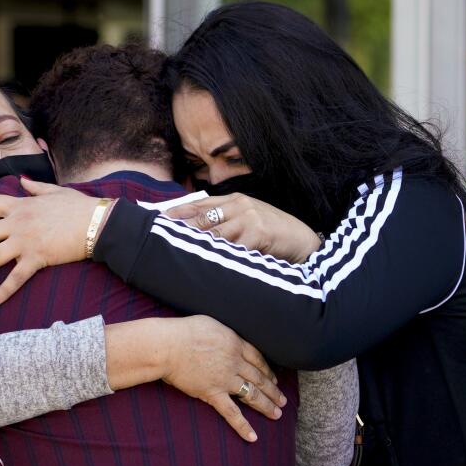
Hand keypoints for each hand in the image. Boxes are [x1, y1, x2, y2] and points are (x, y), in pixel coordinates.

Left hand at [0, 178, 102, 305]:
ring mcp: (25, 241)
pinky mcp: (38, 258)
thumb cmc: (79, 207)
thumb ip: (35, 187)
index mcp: (20, 205)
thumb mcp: (55, 191)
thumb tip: (22, 180)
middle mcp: (17, 223)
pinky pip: (16, 277)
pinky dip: (3, 291)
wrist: (97, 222)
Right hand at [158, 315, 285, 442]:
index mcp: (235, 344)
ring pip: (252, 395)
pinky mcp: (213, 394)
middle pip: (260, 378)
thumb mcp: (212, 324)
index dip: (268, 370)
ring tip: (277, 414)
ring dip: (266, 405)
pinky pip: (231, 413)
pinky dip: (243, 425)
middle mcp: (235, 363)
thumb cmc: (184, 331)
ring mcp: (225, 380)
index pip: (258, 359)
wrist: (167, 346)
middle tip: (283, 400)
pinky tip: (253, 437)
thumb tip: (228, 338)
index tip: (274, 379)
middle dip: (273, 390)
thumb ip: (225, 334)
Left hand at [165, 193, 320, 262]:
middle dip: (182, 229)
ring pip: (215, 234)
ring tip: (177, 255)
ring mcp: (249, 218)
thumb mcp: (250, 219)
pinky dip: (220, 257)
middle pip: (203, 218)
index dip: (179, 211)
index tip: (160, 218)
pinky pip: (233, 248)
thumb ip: (228, 221)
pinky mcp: (258, 234)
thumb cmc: (274, 234)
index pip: (201, 203)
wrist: (304, 242)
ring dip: (197, 246)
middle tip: (161, 239)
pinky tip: (206, 265)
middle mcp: (241, 205)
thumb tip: (198, 231)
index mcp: (236, 200)